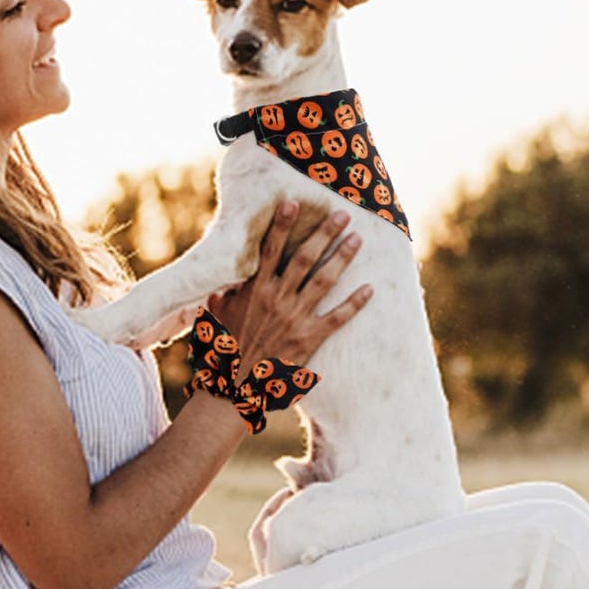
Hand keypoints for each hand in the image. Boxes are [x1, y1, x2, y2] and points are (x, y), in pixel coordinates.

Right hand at [208, 201, 371, 373]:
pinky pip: (336, 318)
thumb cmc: (225, 351)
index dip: (281, 225)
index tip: (292, 202)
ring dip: (341, 257)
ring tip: (356, 239)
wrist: (235, 386)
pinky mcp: (309, 338)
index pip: (270, 249)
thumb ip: (224, 297)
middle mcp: (277, 299)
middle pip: (304, 258)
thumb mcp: (218, 317)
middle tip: (342, 214)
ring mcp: (294, 318)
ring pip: (323, 280)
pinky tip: (370, 289)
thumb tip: (222, 286)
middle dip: (323, 233)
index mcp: (255, 290)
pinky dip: (354, 303)